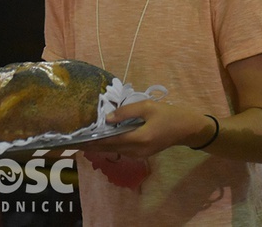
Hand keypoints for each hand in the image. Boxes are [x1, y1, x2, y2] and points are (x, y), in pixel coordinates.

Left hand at [79, 100, 210, 158]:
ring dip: (99, 146)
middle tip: (73, 142)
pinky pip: (121, 149)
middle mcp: (136, 150)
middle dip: (91, 146)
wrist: (188, 129)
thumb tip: (107, 118)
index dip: (91, 141)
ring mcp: (139, 154)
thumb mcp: (149, 107)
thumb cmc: (170, 115)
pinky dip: (109, 145)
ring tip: (84, 140)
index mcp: (138, 138)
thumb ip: (127, 112)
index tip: (76, 141)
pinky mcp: (142, 153)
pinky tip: (102, 140)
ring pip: (114, 150)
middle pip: (109, 148)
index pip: (109, 141)